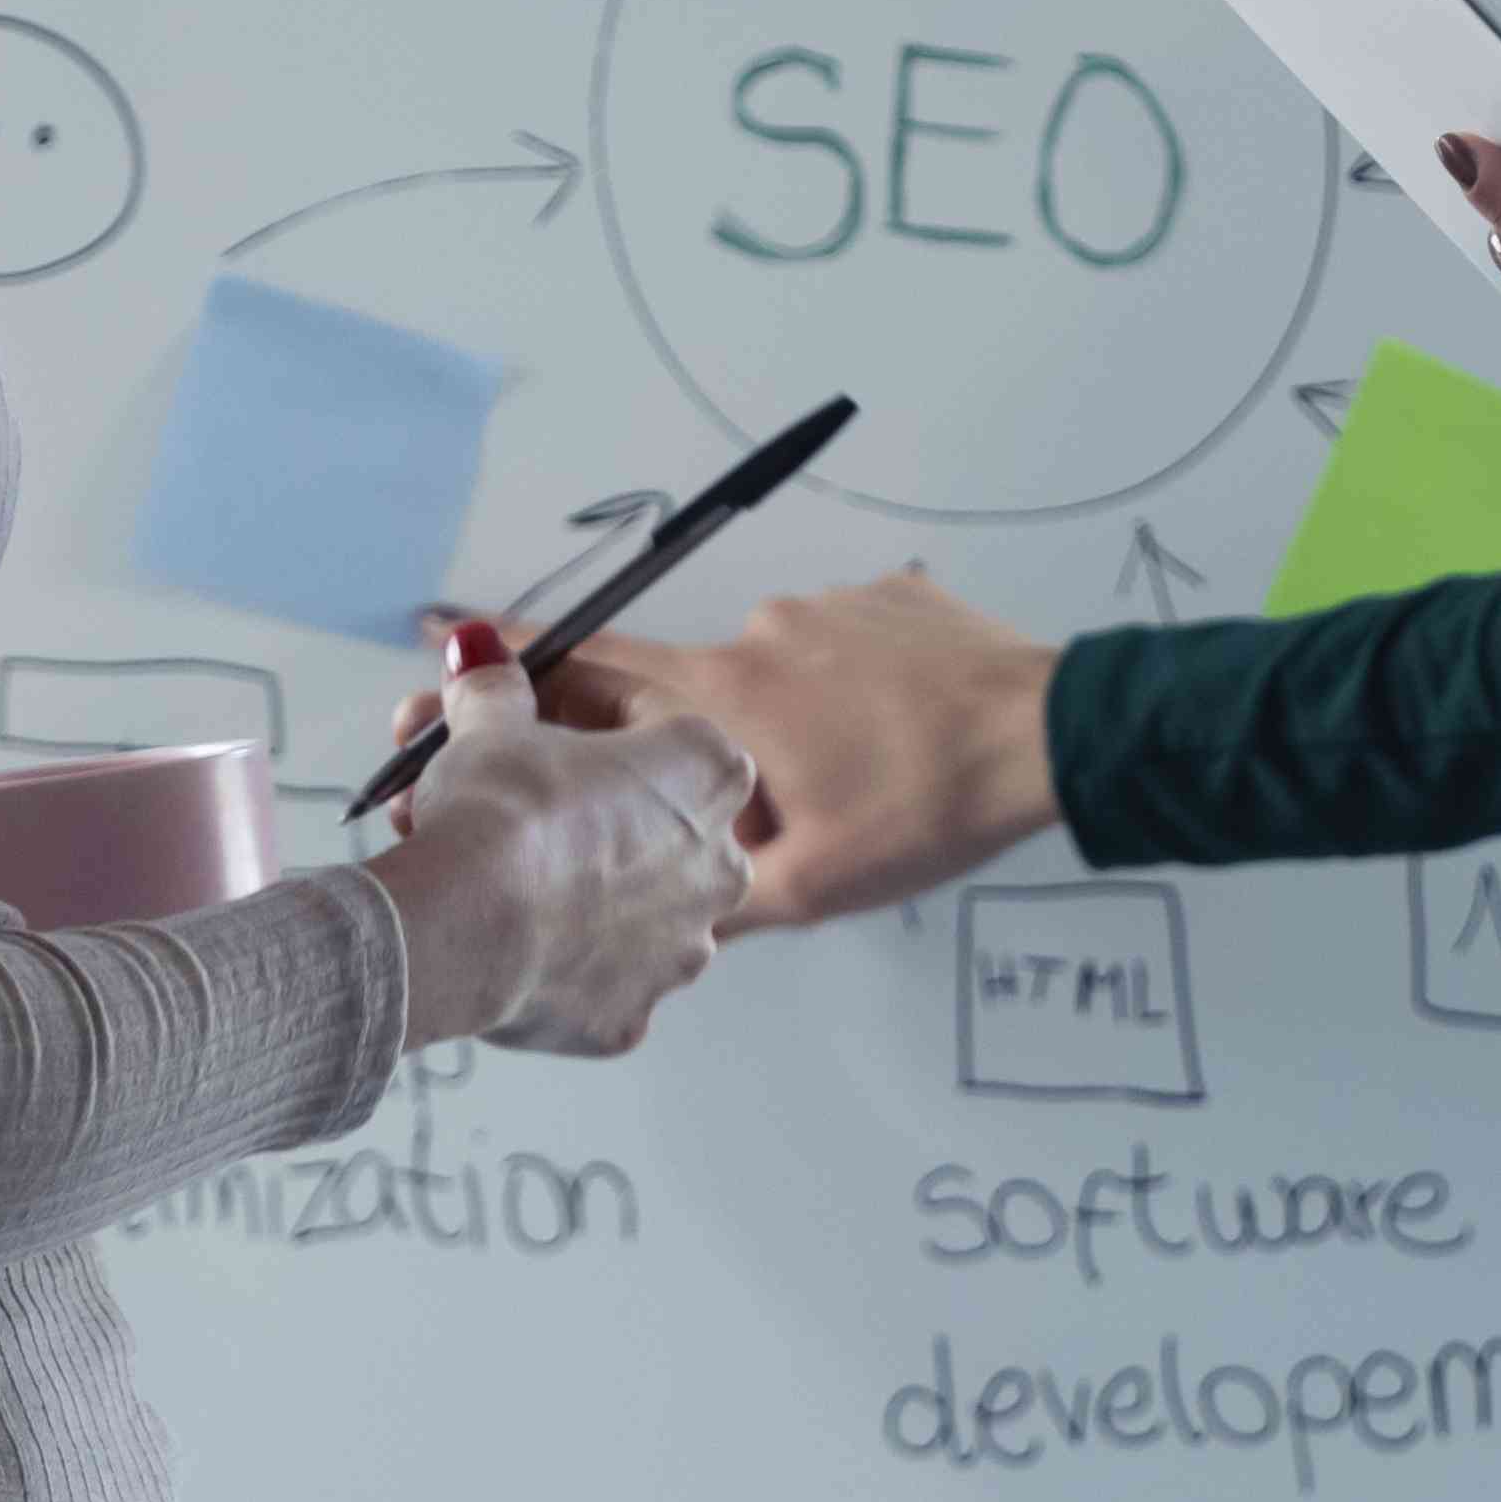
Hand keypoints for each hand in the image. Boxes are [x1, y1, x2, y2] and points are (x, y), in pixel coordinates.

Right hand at [355, 646, 752, 1054]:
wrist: (467, 923)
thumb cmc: (503, 812)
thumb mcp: (493, 723)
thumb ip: (495, 686)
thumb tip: (479, 651)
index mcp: (709, 769)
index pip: (644, 713)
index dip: (565, 699)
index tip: (513, 702)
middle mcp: (719, 860)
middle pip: (630, 811)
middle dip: (549, 792)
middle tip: (470, 776)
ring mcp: (681, 945)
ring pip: (611, 895)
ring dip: (548, 871)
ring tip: (458, 853)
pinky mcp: (631, 1011)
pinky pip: (586, 970)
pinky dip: (544, 949)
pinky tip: (489, 927)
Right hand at [380, 568, 1058, 930]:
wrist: (1055, 734)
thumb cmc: (930, 812)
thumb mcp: (811, 888)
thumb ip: (712, 894)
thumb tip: (645, 907)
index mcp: (723, 699)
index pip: (589, 664)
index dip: (512, 659)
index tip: (445, 641)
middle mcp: (761, 633)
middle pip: (673, 676)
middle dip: (671, 728)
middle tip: (744, 785)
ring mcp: (828, 604)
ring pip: (766, 669)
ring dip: (778, 718)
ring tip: (857, 775)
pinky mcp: (891, 594)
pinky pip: (836, 643)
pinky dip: (842, 687)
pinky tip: (890, 735)